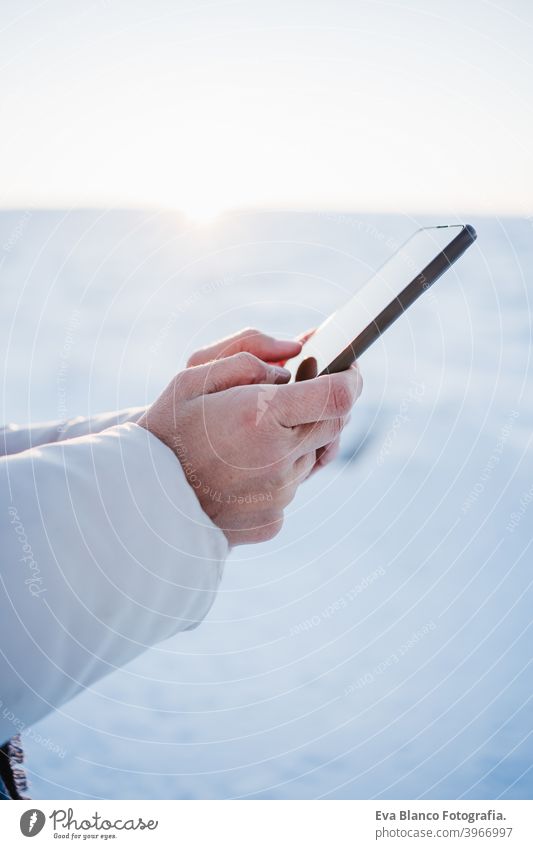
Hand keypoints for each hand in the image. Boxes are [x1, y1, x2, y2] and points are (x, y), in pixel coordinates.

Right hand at [138, 334, 362, 545]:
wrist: (138, 502)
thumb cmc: (165, 432)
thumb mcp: (193, 375)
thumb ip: (248, 351)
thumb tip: (293, 354)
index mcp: (262, 417)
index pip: (339, 396)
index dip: (351, 378)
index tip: (348, 367)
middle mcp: (278, 460)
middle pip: (334, 425)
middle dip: (324, 405)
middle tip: (295, 395)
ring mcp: (279, 496)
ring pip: (312, 457)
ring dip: (296, 441)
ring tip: (252, 438)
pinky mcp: (273, 521)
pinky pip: (290, 488)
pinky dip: (277, 474)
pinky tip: (241, 471)